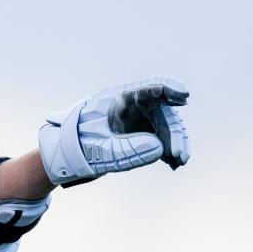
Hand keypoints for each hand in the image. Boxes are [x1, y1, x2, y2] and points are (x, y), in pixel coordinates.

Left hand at [38, 76, 189, 185]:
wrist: (68, 155)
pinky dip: (167, 150)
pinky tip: (173, 164)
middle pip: (162, 112)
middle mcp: (132, 107)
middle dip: (174, 132)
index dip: (169, 89)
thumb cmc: (79, 146)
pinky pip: (159, 139)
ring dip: (174, 143)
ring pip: (164, 126)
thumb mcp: (100, 150)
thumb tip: (159, 149)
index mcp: (119, 99)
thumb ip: (127, 149)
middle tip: (179, 155)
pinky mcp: (139, 134)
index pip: (149, 87)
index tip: (184, 96)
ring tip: (178, 162)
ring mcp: (137, 120)